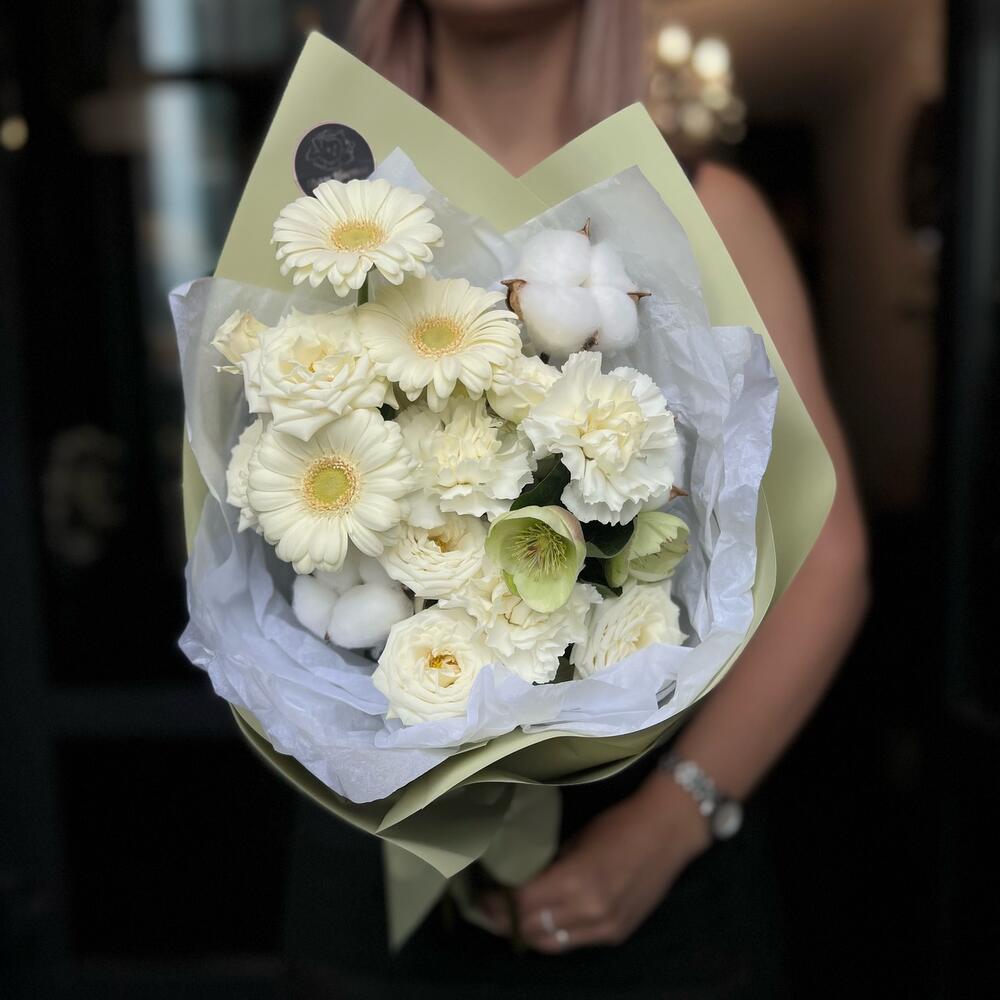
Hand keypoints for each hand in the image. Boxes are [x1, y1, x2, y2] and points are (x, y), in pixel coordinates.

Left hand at [481, 771, 711, 952]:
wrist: (669, 831)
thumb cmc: (619, 823)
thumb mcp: (577, 839)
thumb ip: (550, 865)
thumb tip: (519, 879)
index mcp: (576, 882)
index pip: (522, 903)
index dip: (496, 903)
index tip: (479, 896)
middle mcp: (589, 912)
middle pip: (532, 928)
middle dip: (505, 921)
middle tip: (485, 908)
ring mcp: (605, 928)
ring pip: (551, 943)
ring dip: (526, 933)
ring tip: (508, 919)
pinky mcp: (617, 934)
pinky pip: (574, 942)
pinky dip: (554, 934)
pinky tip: (541, 921)